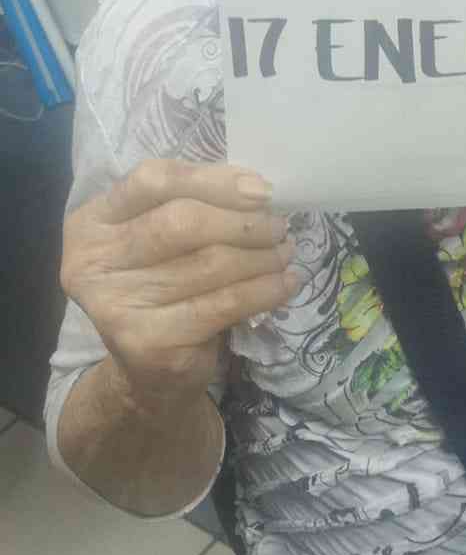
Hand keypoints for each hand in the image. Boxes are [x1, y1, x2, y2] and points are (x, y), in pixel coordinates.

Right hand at [60, 160, 299, 410]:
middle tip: (279, 228)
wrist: (150, 373)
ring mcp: (115, 304)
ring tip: (285, 253)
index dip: (211, 180)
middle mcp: (91, 261)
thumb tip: (256, 189)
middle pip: (181, 222)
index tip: (261, 191)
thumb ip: (194, 206)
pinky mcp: (147, 342)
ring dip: (262, 256)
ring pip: (209, 264)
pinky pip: (224, 304)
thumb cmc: (162, 290)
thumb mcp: (162, 240)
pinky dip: (265, 290)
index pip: (151, 181)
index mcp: (91, 223)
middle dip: (242, 222)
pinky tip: (286, 282)